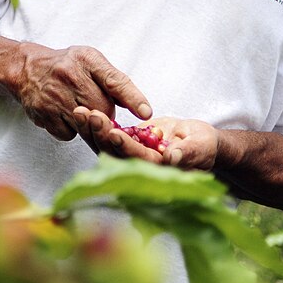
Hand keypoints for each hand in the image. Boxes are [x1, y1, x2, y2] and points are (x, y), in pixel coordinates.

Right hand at [12, 44, 151, 141]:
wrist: (26, 69)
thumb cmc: (66, 66)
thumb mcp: (90, 61)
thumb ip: (113, 80)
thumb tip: (139, 108)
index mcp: (86, 59)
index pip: (114, 80)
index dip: (132, 98)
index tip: (146, 113)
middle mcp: (69, 75)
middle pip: (102, 109)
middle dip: (106, 116)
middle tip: (100, 112)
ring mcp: (54, 95)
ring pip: (86, 124)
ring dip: (90, 126)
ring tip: (82, 112)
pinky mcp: (43, 113)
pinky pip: (68, 134)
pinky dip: (70, 130)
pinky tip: (64, 116)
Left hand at [71, 109, 218, 169]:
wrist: (196, 141)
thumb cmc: (203, 145)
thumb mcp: (200, 146)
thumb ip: (187, 153)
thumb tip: (172, 159)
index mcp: (157, 170)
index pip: (138, 160)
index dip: (125, 147)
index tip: (114, 132)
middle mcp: (138, 167)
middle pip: (114, 153)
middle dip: (100, 134)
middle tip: (89, 115)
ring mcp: (128, 156)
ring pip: (104, 145)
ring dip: (91, 129)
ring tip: (80, 111)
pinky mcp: (122, 145)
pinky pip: (103, 136)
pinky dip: (92, 124)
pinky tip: (81, 111)